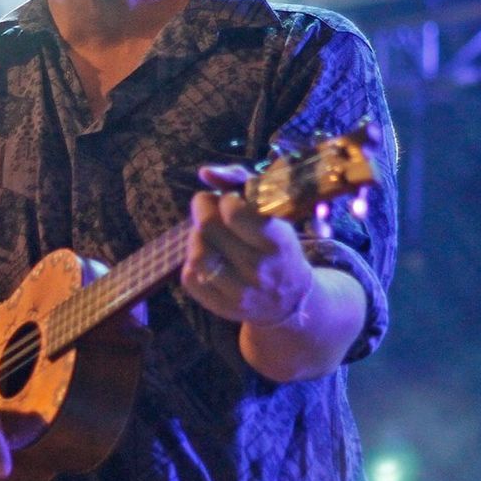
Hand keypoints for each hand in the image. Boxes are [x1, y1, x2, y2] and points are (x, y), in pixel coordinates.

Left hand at [181, 163, 314, 327]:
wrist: (290, 299)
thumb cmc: (276, 245)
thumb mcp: (272, 211)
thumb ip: (241, 181)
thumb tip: (205, 173)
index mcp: (277, 241)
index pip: (234, 212)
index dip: (226, 199)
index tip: (232, 200)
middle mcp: (260, 270)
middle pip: (208, 228)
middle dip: (203, 208)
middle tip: (209, 207)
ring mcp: (240, 293)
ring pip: (197, 255)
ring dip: (197, 237)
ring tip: (209, 235)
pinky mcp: (222, 307)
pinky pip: (190, 277)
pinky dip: (192, 262)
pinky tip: (208, 258)